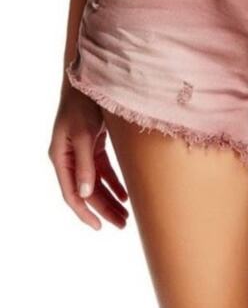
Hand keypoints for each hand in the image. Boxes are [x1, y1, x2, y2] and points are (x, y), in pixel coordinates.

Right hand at [48, 85, 128, 229]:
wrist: (89, 81)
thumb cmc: (83, 105)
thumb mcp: (84, 135)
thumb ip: (85, 164)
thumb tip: (86, 194)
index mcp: (61, 158)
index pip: (72, 194)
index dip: (85, 212)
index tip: (100, 226)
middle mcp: (69, 159)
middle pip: (87, 192)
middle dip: (104, 209)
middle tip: (123, 224)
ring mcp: (81, 152)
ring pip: (96, 183)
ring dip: (111, 198)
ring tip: (126, 215)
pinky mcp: (93, 145)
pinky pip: (103, 170)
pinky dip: (114, 182)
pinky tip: (126, 194)